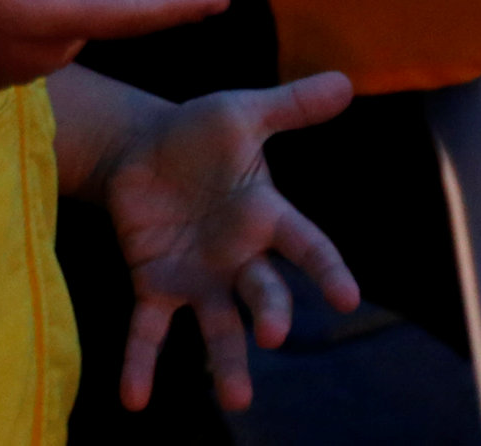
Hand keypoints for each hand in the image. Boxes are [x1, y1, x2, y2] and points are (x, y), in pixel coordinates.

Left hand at [92, 76, 360, 411]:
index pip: (304, 244)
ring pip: (218, 324)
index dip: (326, 268)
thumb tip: (346, 81)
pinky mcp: (156, 285)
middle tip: (273, 333)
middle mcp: (238, 257)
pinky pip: (150, 330)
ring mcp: (199, 277)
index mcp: (263, 215)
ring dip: (226, 362)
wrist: (141, 146)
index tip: (346, 296)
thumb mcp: (240, 113)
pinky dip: (141, 364)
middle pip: (262, 290)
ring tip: (236, 399)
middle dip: (270, 311)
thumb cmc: (199, 132)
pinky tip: (134, 400)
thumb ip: (290, 105)